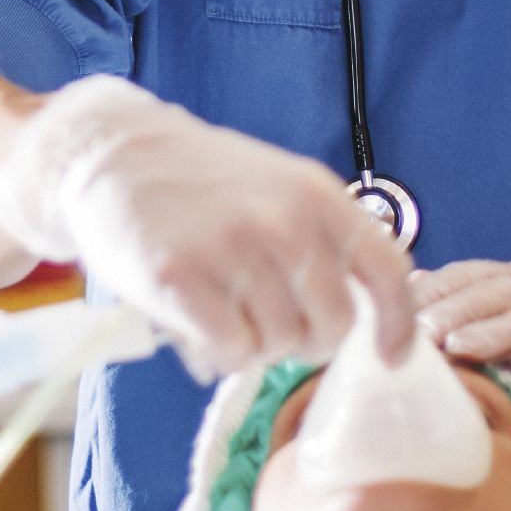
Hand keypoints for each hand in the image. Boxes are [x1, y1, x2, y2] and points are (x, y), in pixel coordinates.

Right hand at [0, 75, 414, 377]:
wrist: (112, 153)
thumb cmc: (200, 181)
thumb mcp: (277, 188)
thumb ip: (319, 242)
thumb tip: (361, 323)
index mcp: (317, 194)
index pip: (387, 270)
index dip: (397, 323)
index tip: (391, 357)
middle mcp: (285, 220)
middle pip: (332, 327)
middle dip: (303, 339)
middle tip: (264, 319)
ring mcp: (234, 248)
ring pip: (278, 345)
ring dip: (252, 342)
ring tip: (221, 305)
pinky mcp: (183, 278)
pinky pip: (231, 353)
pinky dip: (217, 350)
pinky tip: (195, 317)